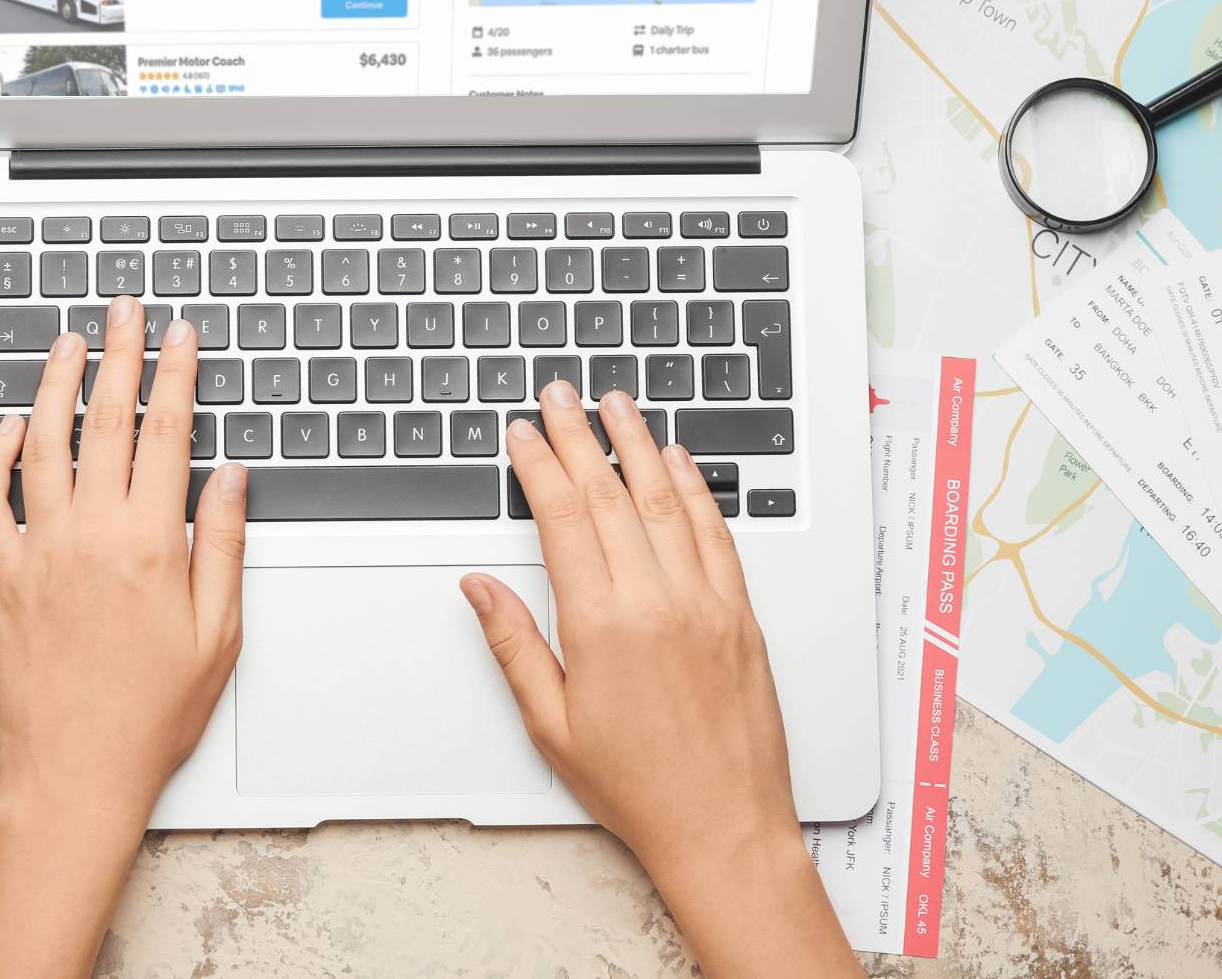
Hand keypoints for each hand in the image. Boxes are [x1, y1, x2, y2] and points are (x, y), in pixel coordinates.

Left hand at [0, 295, 247, 819]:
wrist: (76, 775)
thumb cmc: (150, 717)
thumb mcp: (218, 633)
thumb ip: (222, 544)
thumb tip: (229, 477)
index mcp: (151, 543)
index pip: (166, 432)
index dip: (175, 372)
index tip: (179, 334)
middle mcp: (89, 535)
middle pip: (105, 420)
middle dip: (117, 353)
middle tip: (122, 309)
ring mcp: (37, 552)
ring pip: (40, 443)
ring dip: (53, 385)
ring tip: (65, 344)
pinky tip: (5, 430)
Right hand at [462, 382, 858, 977]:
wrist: (724, 827)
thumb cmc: (636, 787)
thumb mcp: (550, 724)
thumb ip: (513, 643)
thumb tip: (480, 586)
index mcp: (601, 625)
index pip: (562, 519)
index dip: (539, 466)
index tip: (522, 433)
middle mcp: (657, 602)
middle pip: (610, 495)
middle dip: (579, 436)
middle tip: (559, 394)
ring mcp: (706, 604)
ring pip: (667, 501)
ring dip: (638, 445)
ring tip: (617, 404)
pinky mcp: (742, 616)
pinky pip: (717, 534)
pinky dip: (698, 490)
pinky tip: (681, 462)